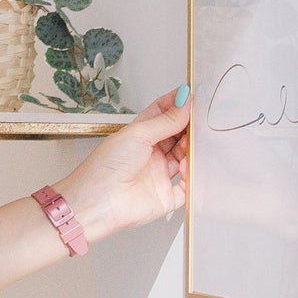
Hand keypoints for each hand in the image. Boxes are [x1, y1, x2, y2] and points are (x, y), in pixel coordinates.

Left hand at [55, 88, 192, 240]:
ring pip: (184, 159)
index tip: (191, 96)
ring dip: (191, 151)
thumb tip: (184, 101)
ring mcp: (158, 175)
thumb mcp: (138, 134)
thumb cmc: (106, 167)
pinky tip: (188, 168)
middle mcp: (149, 154)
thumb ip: (165, 120)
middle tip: (199, 121)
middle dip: (187, 128)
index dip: (176, 105)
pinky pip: (187, 187)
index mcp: (139, 136)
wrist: (99, 202)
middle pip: (176, 136)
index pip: (162, 114)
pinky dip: (192, 178)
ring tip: (192, 145)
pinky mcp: (165, 197)